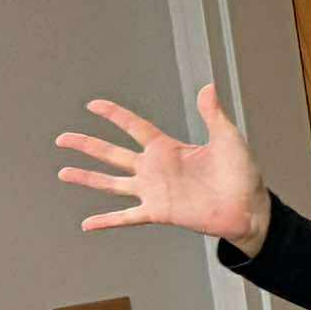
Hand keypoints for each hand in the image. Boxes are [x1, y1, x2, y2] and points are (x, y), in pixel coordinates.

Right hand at [60, 86, 271, 248]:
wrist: (248, 208)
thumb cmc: (241, 173)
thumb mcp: (227, 137)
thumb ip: (212, 113)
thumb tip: (208, 85)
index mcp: (168, 148)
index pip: (134, 126)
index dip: (114, 115)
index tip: (92, 105)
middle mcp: (155, 168)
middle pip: (112, 153)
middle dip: (87, 145)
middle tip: (62, 139)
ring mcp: (154, 191)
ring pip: (111, 183)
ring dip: (87, 177)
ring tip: (63, 173)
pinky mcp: (158, 212)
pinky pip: (126, 217)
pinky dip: (106, 221)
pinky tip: (86, 224)